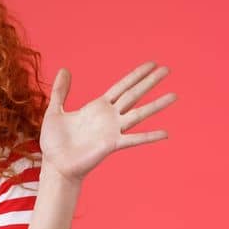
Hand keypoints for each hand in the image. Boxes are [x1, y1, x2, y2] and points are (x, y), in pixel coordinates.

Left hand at [39, 61, 177, 183]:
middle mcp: (109, 116)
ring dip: (156, 105)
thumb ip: (60, 91)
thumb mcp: (55, 111)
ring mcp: (112, 130)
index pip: (122, 86)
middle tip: (168, 69)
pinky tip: (165, 133)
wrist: (55, 164)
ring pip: (139, 114)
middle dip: (150, 82)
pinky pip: (134, 139)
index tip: (152, 64)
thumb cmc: (54, 141)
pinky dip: (149, 136)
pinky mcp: (111, 145)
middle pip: (134, 94)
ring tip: (174, 95)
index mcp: (98, 107)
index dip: (136, 75)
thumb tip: (64, 69)